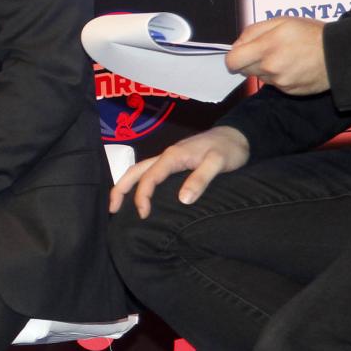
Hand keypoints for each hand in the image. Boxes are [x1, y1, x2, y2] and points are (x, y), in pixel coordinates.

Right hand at [109, 126, 250, 218]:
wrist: (238, 135)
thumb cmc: (229, 149)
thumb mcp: (219, 163)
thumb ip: (201, 179)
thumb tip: (183, 200)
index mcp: (172, 156)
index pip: (149, 178)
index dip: (142, 197)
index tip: (144, 215)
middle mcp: (166, 156)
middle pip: (134, 171)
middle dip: (120, 189)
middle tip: (112, 210)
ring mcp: (169, 158)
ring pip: (140, 171)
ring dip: (126, 186)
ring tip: (118, 204)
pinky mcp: (175, 162)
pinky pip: (150, 172)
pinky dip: (139, 183)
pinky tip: (141, 194)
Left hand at [225, 17, 328, 94]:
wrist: (340, 54)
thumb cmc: (311, 34)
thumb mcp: (281, 21)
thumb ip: (253, 31)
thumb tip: (237, 45)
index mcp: (266, 46)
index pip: (232, 60)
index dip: (234, 56)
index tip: (242, 52)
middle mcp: (271, 66)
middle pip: (243, 69)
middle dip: (250, 61)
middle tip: (267, 51)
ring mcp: (280, 81)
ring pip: (259, 76)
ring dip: (265, 68)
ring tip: (285, 57)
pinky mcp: (289, 91)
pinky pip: (274, 84)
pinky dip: (279, 76)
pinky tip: (293, 67)